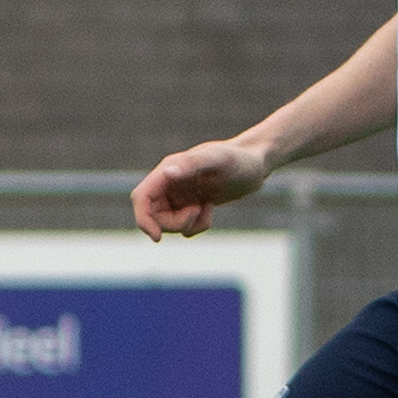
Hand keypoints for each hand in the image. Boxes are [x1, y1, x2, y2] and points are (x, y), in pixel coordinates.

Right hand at [131, 139, 270, 240]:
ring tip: (207, 210)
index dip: (143, 219)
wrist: (256, 164)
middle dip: (173, 223)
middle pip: (152, 215)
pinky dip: (196, 225)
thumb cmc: (240, 159)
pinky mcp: (189, 204)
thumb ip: (192, 164)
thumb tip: (168, 174)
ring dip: (187, 224)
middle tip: (198, 213)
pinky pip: (183, 226)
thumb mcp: (219, 160)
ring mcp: (178, 195)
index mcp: (168, 171)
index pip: (142, 198)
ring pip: (167, 223)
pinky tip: (210, 209)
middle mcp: (168, 183)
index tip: (157, 237)